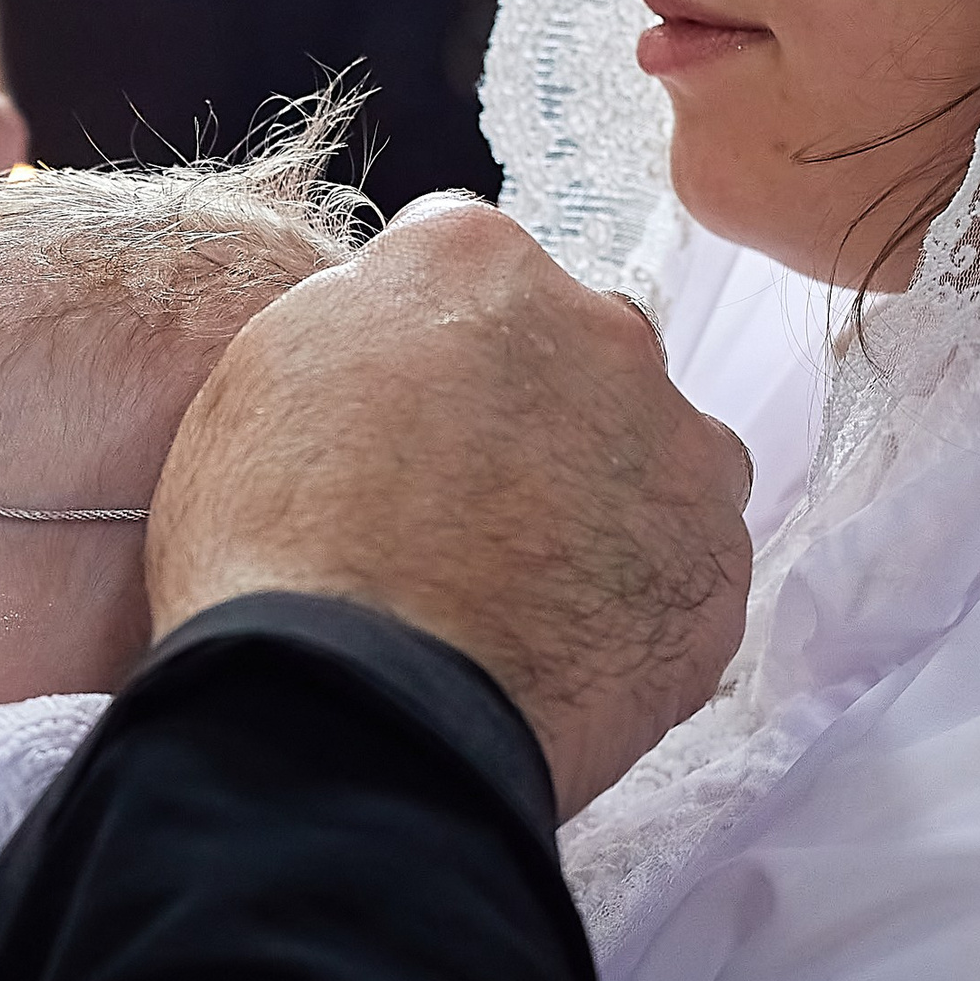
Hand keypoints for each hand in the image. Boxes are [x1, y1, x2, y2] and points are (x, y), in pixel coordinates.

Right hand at [145, 197, 752, 817]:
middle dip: (531, 410)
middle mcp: (598, 325)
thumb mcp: (260, 386)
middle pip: (575, 348)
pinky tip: (565, 642)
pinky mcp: (719, 564)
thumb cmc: (275, 558)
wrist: (358, 717)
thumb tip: (399, 341)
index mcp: (471, 263)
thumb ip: (356, 328)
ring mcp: (677, 446)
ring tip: (523, 586)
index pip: (462, 267)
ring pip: (652, 449)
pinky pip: (686, 559)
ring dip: (603, 491)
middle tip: (460, 509)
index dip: (425, 348)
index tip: (401, 415)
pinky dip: (638, 590)